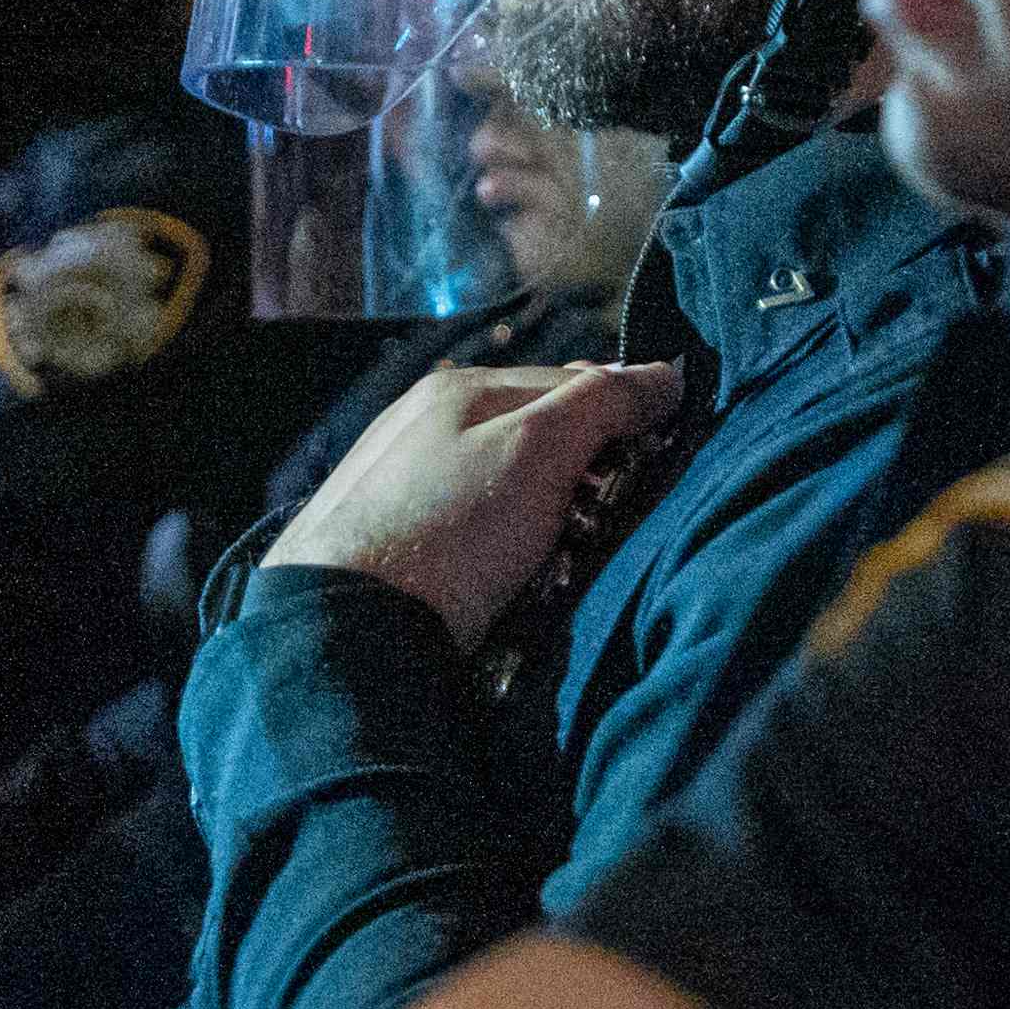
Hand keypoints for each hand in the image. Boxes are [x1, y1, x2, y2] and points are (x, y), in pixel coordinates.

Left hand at [259, 356, 683, 642]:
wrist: (344, 633)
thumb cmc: (447, 536)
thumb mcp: (537, 452)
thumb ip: (601, 403)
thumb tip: (665, 374)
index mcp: (457, 388)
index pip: (571, 382)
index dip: (623, 419)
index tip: (655, 467)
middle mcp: (421, 424)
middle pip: (535, 433)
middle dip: (581, 472)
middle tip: (605, 524)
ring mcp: (398, 484)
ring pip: (503, 484)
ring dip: (543, 517)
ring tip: (556, 565)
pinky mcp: (386, 544)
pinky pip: (467, 530)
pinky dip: (498, 549)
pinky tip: (504, 584)